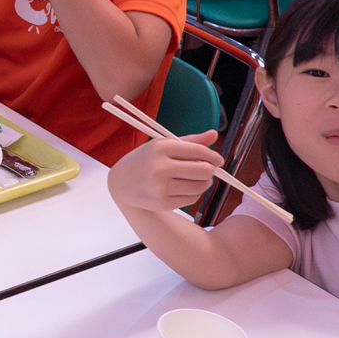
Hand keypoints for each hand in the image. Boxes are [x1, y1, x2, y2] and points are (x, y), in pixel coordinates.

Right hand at [108, 130, 224, 213]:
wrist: (120, 184)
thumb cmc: (146, 161)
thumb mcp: (162, 145)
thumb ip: (190, 141)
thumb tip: (214, 135)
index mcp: (160, 147)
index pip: (198, 151)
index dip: (213, 156)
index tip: (218, 160)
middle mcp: (159, 166)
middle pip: (203, 170)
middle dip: (210, 170)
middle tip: (207, 170)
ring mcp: (160, 186)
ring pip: (200, 186)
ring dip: (204, 183)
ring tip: (197, 179)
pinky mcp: (162, 203)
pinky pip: (191, 199)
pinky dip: (194, 194)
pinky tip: (185, 188)